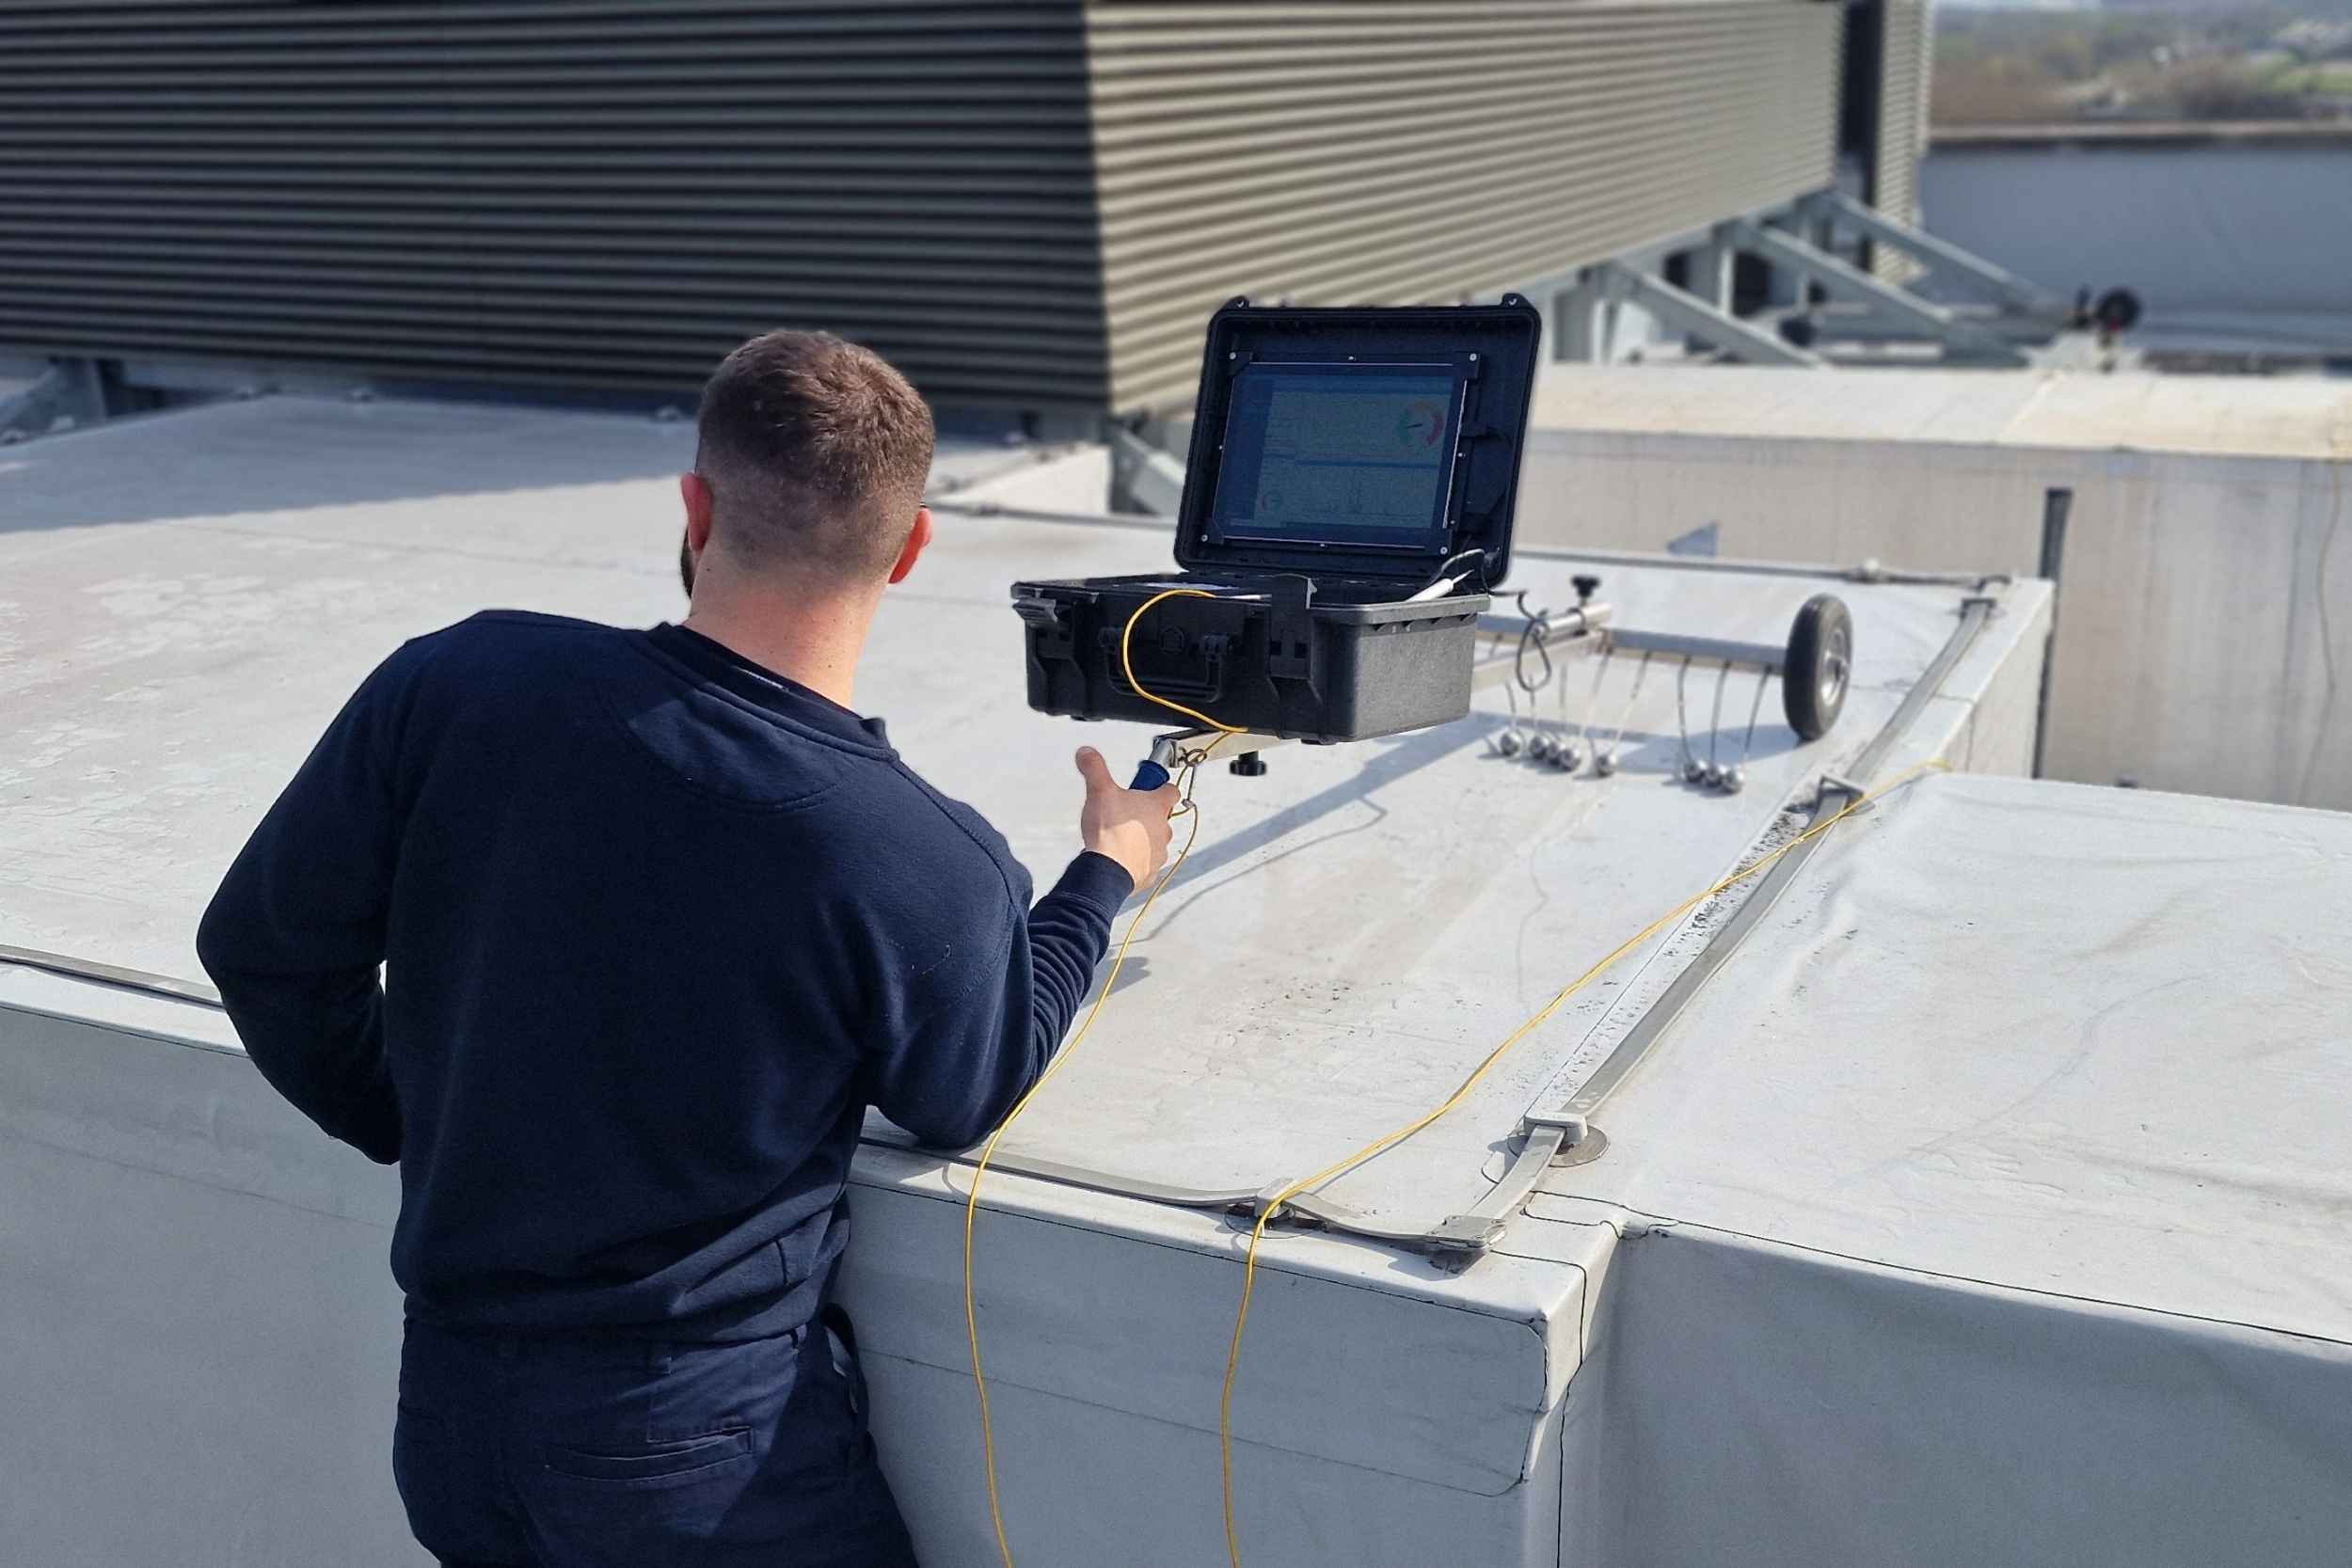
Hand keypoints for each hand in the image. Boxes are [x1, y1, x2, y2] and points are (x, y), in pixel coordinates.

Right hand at [1075, 747, 1178, 890]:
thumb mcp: (1099, 791)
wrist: (1107, 871)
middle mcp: (1163, 830)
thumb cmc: (1109, 833)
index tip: (1149, 786)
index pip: (1170, 790)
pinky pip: (1146, 863)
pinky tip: (1119, 856)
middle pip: (1161, 817)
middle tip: (1124, 812)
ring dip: (1141, 838)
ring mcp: (1158, 853)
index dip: (1160, 786)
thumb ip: (1094, 768)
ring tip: (1119, 836)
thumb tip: (1087, 753)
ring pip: (1155, 841)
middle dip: (1146, 814)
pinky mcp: (1150, 873)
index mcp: (1157, 807)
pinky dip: (1136, 860)